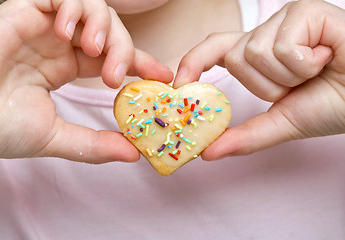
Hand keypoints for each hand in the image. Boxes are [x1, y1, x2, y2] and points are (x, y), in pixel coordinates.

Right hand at [0, 0, 172, 162]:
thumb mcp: (55, 137)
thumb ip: (94, 144)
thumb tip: (133, 153)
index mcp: (65, 67)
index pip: (114, 57)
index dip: (141, 63)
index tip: (163, 76)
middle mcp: (58, 44)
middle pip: (111, 32)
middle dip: (123, 49)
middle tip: (114, 77)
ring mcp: (43, 26)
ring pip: (94, 9)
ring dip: (103, 27)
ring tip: (94, 53)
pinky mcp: (25, 10)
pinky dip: (75, 8)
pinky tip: (68, 33)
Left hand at [173, 0, 344, 159]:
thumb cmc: (333, 104)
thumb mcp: (281, 124)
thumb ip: (245, 137)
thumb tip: (207, 153)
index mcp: (260, 54)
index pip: (216, 49)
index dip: (194, 62)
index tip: (180, 83)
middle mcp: (268, 32)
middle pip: (236, 58)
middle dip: (269, 85)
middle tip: (301, 83)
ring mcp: (285, 19)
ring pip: (256, 53)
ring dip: (289, 76)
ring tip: (316, 70)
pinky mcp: (305, 11)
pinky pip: (280, 47)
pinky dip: (304, 64)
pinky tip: (326, 58)